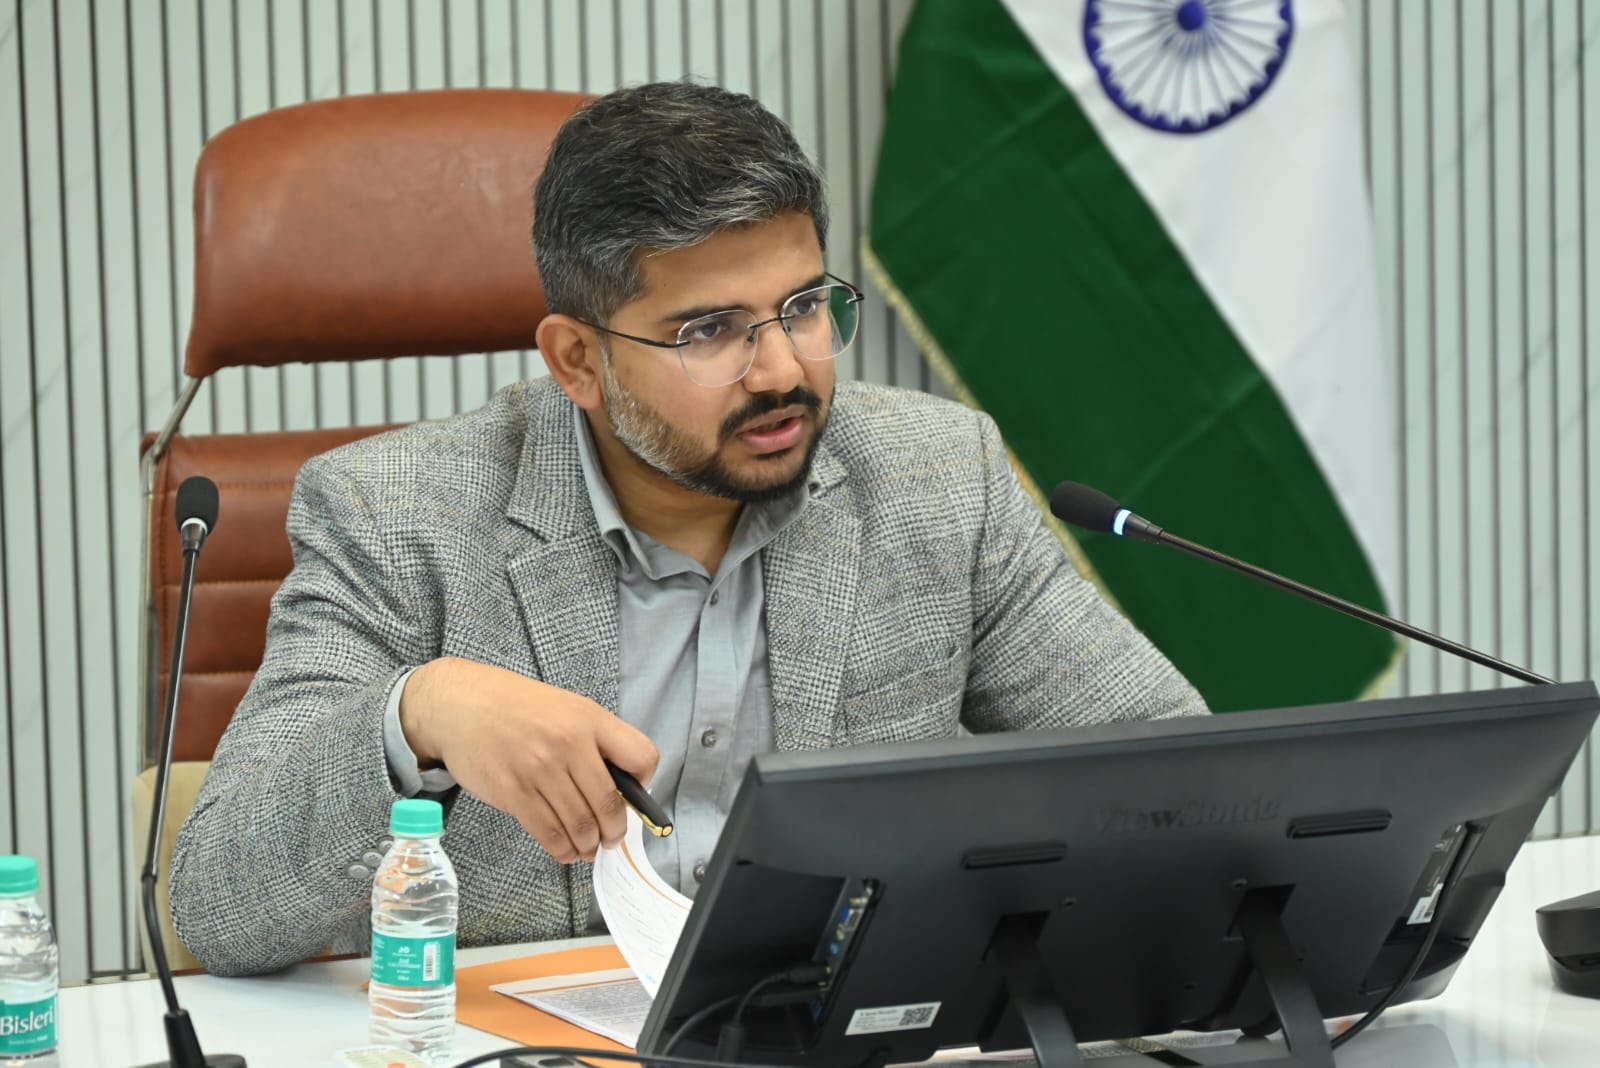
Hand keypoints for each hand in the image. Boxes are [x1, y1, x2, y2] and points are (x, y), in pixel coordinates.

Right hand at [399, 656, 658, 862]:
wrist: (459, 705)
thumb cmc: (516, 707)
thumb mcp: (566, 707)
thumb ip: (594, 739)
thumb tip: (620, 785)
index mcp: (589, 719)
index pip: (642, 757)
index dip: (643, 783)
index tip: (633, 795)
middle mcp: (568, 744)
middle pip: (610, 804)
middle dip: (615, 831)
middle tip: (611, 839)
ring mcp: (539, 770)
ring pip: (580, 825)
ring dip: (589, 845)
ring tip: (588, 848)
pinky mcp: (513, 794)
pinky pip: (548, 833)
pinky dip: (562, 850)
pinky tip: (565, 850)